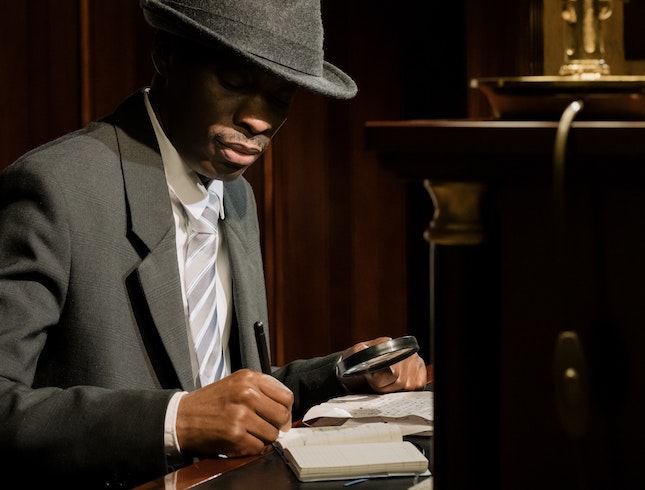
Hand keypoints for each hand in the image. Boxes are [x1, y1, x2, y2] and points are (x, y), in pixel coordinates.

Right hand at [176, 369, 292, 457]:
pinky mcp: (234, 434)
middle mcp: (246, 393)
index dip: (285, 410)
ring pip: (272, 434)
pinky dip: (250, 448)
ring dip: (262, 438)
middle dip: (276, 426)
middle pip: (282, 416)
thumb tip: (286, 411)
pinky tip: (239, 440)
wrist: (181, 417)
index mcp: (249, 378)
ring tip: (248, 433)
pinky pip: (258, 447)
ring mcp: (241, 414)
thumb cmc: (210, 403)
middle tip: (264, 428)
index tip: (279, 417)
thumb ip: (261, 390)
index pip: (286, 396)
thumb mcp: (236, 384)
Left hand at [338, 337, 426, 393]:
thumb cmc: (357, 363)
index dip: (379, 380)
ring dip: (393, 388)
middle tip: (375, 380)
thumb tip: (361, 349)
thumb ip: (357, 352)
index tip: (371, 378)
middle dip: (385, 385)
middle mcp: (403, 350)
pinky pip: (418, 385)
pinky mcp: (419, 369)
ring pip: (408, 385)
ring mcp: (413, 359)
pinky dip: (406, 388)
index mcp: (387, 344)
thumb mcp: (353, 357)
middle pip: (400, 380)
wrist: (359, 367)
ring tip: (384, 381)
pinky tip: (395, 383)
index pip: (392, 372)